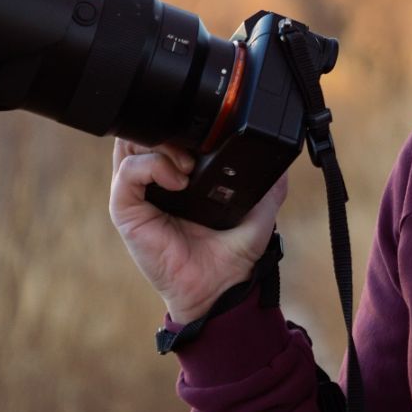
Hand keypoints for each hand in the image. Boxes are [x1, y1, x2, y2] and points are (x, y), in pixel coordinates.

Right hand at [109, 139, 288, 322]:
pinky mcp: (127, 213)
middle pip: (142, 133)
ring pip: (130, 146)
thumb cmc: (231, 255)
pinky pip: (127, 176)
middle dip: (166, 127)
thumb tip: (284, 161)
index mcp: (176, 176)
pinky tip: (179, 181)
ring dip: (159, 143)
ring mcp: (138, 196)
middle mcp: (153, 182)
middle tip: (194, 144)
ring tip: (187, 162)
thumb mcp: (259, 212)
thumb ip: (270, 185)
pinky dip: (152, 167)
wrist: (219, 289)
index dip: (180, 123)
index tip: (208, 131)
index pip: (164, 133)